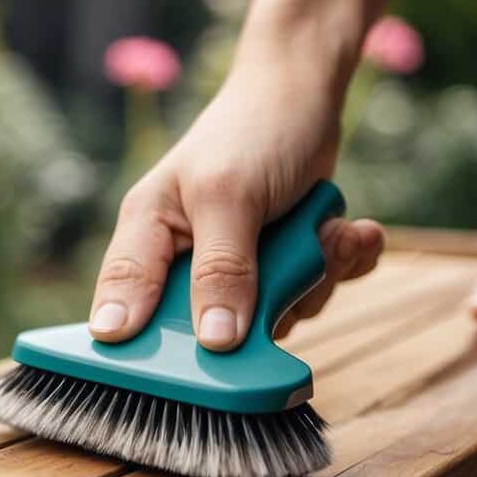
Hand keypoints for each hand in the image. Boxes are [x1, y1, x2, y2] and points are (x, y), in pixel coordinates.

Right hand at [88, 32, 384, 350]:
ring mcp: (234, 267)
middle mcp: (185, 259)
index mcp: (148, 234)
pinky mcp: (278, 268)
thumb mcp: (229, 197)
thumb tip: (213, 344)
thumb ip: (220, 269)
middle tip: (294, 265)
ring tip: (330, 229)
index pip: (124, 302)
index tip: (165, 382)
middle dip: (271, 301)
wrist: (306, 94)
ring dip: (316, 275)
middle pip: (215, 328)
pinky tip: (352, 231)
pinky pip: (311, 296)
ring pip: (273, 318)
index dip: (136, 349)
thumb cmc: (251, 131)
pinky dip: (340, 264)